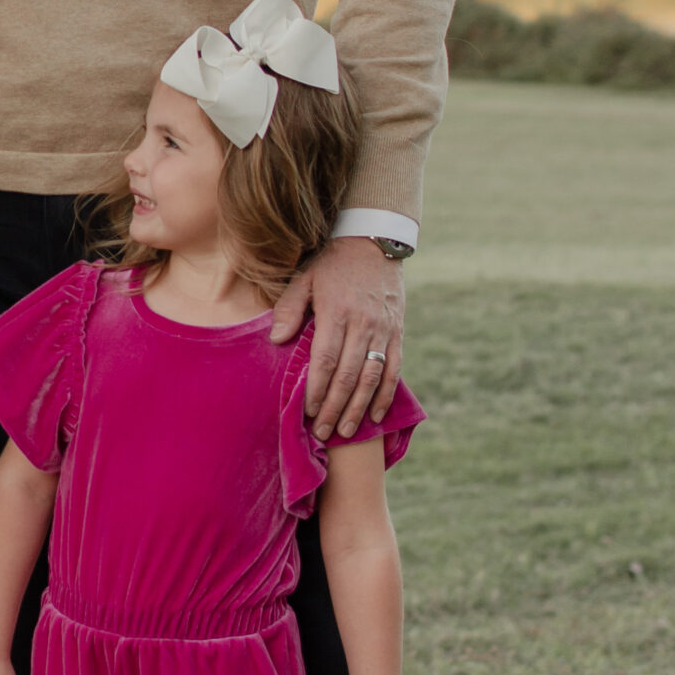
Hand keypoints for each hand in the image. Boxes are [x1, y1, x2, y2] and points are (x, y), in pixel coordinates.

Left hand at [269, 236, 404, 438]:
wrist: (374, 242)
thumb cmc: (332, 262)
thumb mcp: (304, 277)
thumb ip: (289, 308)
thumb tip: (276, 340)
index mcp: (336, 312)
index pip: (326, 360)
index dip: (317, 389)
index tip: (306, 412)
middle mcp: (363, 324)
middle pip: (348, 375)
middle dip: (334, 407)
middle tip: (322, 432)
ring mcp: (384, 330)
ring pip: (372, 377)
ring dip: (359, 407)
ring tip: (345, 431)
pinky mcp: (397, 332)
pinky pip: (394, 369)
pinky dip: (386, 394)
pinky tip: (376, 415)